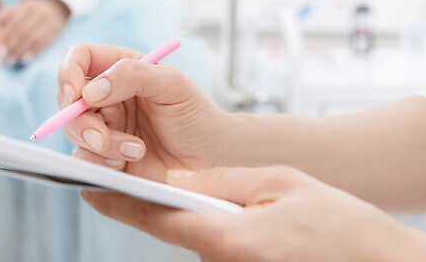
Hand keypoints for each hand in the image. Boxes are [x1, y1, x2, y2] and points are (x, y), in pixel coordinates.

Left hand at [0, 0, 69, 63]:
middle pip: (22, 31)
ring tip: (10, 60)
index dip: (4, 36)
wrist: (56, 11)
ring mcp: (49, 23)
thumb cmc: (31, 13)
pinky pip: (42, 44)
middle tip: (2, 56)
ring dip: (19, 51)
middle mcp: (40, 13)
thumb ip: (7, 13)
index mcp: (29, 6)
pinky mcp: (55, 33)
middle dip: (10, 45)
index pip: (14, 23)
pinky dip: (31, 53)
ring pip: (32, 39)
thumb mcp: (20, 8)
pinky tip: (23, 59)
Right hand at [58, 44, 230, 180]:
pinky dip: (101, 163)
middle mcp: (106, 96)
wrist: (212, 158)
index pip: (78, 58)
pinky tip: (127, 165)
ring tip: (137, 151)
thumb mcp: (173, 85)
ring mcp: (104, 127)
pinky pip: (83, 159)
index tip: (75, 94)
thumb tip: (89, 90)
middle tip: (101, 136)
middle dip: (79, 120)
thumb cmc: (196, 115)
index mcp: (119, 69)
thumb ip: (132, 75)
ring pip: (74, 131)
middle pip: (67, 99)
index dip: (68, 72)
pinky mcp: (105, 156)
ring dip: (100, 144)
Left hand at [81, 166, 425, 260]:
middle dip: (143, 203)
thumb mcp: (279, 184)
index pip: (154, 217)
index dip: (116, 200)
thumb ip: (221, 182)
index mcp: (225, 237)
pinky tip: (209, 207)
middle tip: (114, 172)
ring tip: (166, 185)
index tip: (86, 186)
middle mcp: (220, 261)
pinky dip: (202, 223)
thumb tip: (174, 180)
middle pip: (168, 228)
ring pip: (191, 236)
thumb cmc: (339, 224)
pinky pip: (212, 245)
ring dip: (175, 213)